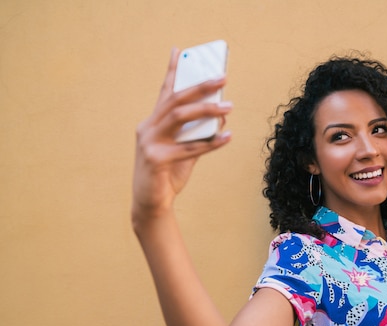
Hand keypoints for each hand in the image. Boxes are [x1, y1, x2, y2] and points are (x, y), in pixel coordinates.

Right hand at [132, 48, 232, 221]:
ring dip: (207, 110)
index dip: (172, 70)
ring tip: (230, 106)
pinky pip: (189, 148)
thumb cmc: (168, 175)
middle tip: (223, 77)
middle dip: (200, 86)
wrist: (151, 204)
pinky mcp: (156, 160)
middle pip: (175, 100)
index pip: (164, 92)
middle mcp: (148, 128)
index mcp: (153, 123)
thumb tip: (222, 115)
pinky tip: (228, 136)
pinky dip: (210, 142)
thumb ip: (201, 132)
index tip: (179, 50)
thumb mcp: (186, 151)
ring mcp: (149, 143)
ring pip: (180, 117)